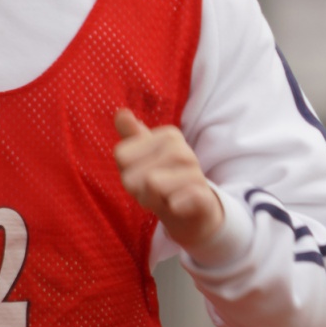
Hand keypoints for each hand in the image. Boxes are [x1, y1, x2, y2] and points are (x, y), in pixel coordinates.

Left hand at [114, 107, 225, 253]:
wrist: (194, 214)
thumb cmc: (163, 182)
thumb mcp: (142, 158)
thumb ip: (131, 135)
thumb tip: (120, 112)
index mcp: (168, 135)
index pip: (121, 155)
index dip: (126, 172)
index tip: (142, 175)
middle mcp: (183, 149)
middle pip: (133, 173)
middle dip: (136, 190)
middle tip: (151, 192)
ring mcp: (196, 173)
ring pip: (153, 184)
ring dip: (151, 200)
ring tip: (162, 199)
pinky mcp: (204, 197)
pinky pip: (180, 199)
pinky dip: (173, 206)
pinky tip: (176, 206)